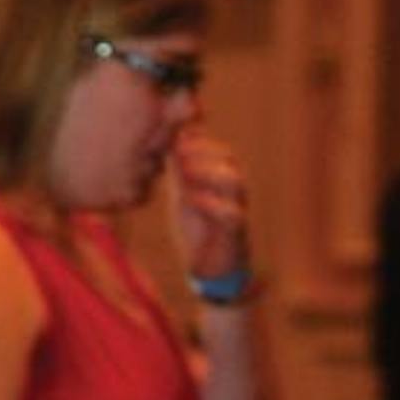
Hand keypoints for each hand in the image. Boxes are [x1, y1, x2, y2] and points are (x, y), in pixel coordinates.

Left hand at [170, 127, 249, 281]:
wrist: (211, 264)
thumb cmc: (199, 223)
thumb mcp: (182, 192)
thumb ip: (177, 169)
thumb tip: (163, 141)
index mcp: (220, 174)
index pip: (211, 145)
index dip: (193, 137)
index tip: (171, 134)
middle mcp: (232, 187)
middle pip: (226, 156)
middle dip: (201, 149)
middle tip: (176, 148)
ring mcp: (237, 207)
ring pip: (233, 180)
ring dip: (208, 171)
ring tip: (185, 171)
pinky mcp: (236, 231)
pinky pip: (232, 214)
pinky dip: (211, 204)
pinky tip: (190, 199)